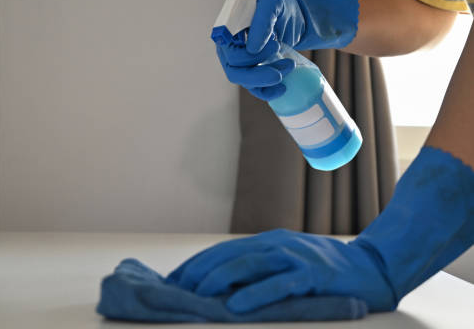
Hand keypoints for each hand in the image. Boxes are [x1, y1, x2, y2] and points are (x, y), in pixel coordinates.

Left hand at [168, 147, 473, 313]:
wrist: (373, 267)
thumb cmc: (325, 273)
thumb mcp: (289, 265)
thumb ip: (261, 271)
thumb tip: (223, 289)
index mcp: (268, 242)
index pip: (224, 251)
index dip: (197, 265)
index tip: (174, 280)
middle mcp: (278, 244)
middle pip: (229, 254)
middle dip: (199, 271)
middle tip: (176, 289)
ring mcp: (296, 257)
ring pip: (250, 265)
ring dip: (219, 279)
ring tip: (197, 294)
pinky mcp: (314, 275)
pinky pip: (280, 284)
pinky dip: (256, 294)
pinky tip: (236, 306)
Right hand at [214, 0, 357, 101]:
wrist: (291, 13)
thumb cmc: (277, 5)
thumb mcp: (273, 4)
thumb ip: (262, 21)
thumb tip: (252, 48)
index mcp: (226, 29)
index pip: (227, 51)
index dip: (248, 55)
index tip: (275, 45)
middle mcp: (228, 47)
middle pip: (234, 70)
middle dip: (260, 72)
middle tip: (286, 65)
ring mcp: (238, 61)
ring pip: (245, 81)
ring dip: (268, 78)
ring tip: (290, 66)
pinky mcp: (251, 71)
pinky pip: (254, 88)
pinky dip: (267, 91)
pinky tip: (283, 88)